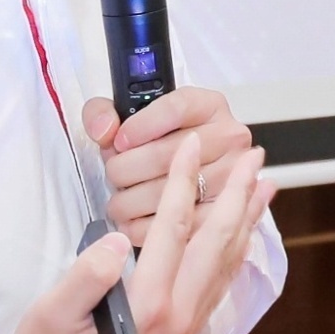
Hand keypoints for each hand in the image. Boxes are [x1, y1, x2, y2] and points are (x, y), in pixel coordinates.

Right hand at [5, 136, 275, 333]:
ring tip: (262, 189)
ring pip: (224, 267)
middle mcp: (177, 318)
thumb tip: (116, 238)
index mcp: (147, 307)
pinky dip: (233, 256)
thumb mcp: (50, 316)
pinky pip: (217, 288)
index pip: (172, 229)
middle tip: (253, 156)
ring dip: (245, 223)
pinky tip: (238, 242)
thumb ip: (85, 277)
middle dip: (236, 195)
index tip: (191, 146)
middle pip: (215, 244)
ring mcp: (184, 332)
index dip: (183, 182)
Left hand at [83, 88, 255, 245]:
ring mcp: (231, 178)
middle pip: (166, 156)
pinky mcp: (222, 214)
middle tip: (115, 175)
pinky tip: (132, 220)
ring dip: (129, 201)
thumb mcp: (133, 115)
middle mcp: (228, 138)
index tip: (119, 142)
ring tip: (121, 199)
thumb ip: (105, 112)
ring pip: (166, 194)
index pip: (175, 109)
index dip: (139, 127)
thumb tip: (103, 131)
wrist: (191, 173)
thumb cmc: (158, 144)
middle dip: (125, 169)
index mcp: (208, 107)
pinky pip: (173, 226)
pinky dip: (142, 227)